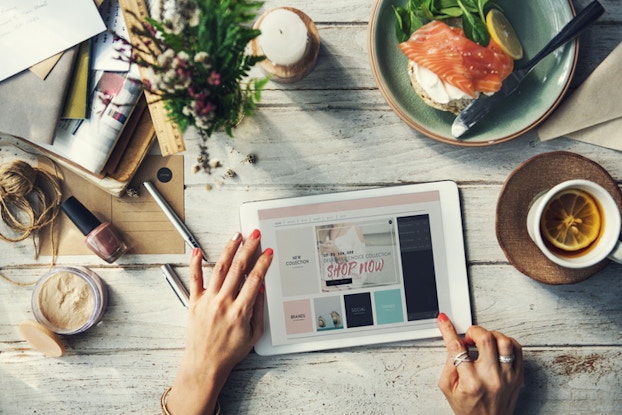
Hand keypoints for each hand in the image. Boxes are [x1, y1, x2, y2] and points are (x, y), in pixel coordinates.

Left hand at [166, 230, 272, 414]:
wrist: (205, 364)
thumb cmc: (229, 352)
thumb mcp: (254, 335)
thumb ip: (259, 310)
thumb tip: (261, 289)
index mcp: (240, 311)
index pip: (254, 280)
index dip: (263, 263)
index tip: (268, 252)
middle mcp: (223, 303)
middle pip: (238, 268)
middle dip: (248, 248)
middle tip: (254, 235)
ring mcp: (207, 301)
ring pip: (220, 269)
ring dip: (229, 249)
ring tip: (236, 236)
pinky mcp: (194, 302)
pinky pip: (194, 279)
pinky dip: (195, 263)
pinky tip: (198, 251)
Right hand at [437, 313, 523, 414]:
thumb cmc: (468, 409)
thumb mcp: (448, 388)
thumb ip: (449, 363)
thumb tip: (453, 342)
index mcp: (471, 382)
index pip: (457, 348)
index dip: (448, 330)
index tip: (444, 321)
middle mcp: (492, 378)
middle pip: (485, 339)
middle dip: (473, 331)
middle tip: (468, 337)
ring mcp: (508, 377)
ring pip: (504, 341)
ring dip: (491, 335)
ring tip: (483, 342)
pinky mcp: (518, 376)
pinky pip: (517, 349)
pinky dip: (505, 342)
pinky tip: (497, 347)